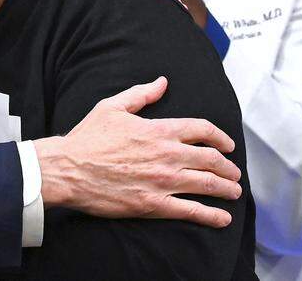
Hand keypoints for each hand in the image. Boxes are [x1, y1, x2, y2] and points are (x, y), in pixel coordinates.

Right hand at [32, 76, 241, 227]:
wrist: (68, 169)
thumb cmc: (87, 138)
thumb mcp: (112, 107)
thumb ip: (141, 94)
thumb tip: (162, 82)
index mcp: (158, 130)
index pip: (202, 130)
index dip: (221, 137)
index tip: (227, 145)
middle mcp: (167, 155)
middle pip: (211, 160)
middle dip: (228, 167)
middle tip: (233, 173)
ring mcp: (162, 181)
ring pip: (207, 185)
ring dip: (226, 188)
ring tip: (234, 192)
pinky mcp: (154, 204)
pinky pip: (191, 211)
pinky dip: (211, 215)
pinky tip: (222, 218)